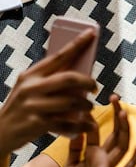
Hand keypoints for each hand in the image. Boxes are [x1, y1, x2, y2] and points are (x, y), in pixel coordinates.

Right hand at [0, 29, 97, 156]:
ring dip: (87, 105)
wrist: (0, 132)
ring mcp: (34, 106)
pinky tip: (89, 125)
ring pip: (72, 102)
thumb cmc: (22, 108)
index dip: (77, 44)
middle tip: (95, 87)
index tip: (92, 33)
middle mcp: (31, 87)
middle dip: (88, 81)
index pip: (58, 56)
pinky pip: (68, 124)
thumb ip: (49, 81)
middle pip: (69, 78)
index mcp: (31, 75)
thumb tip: (80, 77)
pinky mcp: (38, 124)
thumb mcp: (29, 88)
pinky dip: (82, 126)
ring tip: (90, 107)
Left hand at [58, 95, 135, 166]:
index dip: (99, 116)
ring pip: (120, 148)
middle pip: (114, 135)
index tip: (98, 101)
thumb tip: (77, 128)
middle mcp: (103, 160)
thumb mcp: (70, 165)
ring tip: (124, 114)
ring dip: (123, 132)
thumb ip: (75, 148)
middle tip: (116, 98)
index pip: (100, 132)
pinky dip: (131, 161)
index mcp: (93, 155)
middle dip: (116, 117)